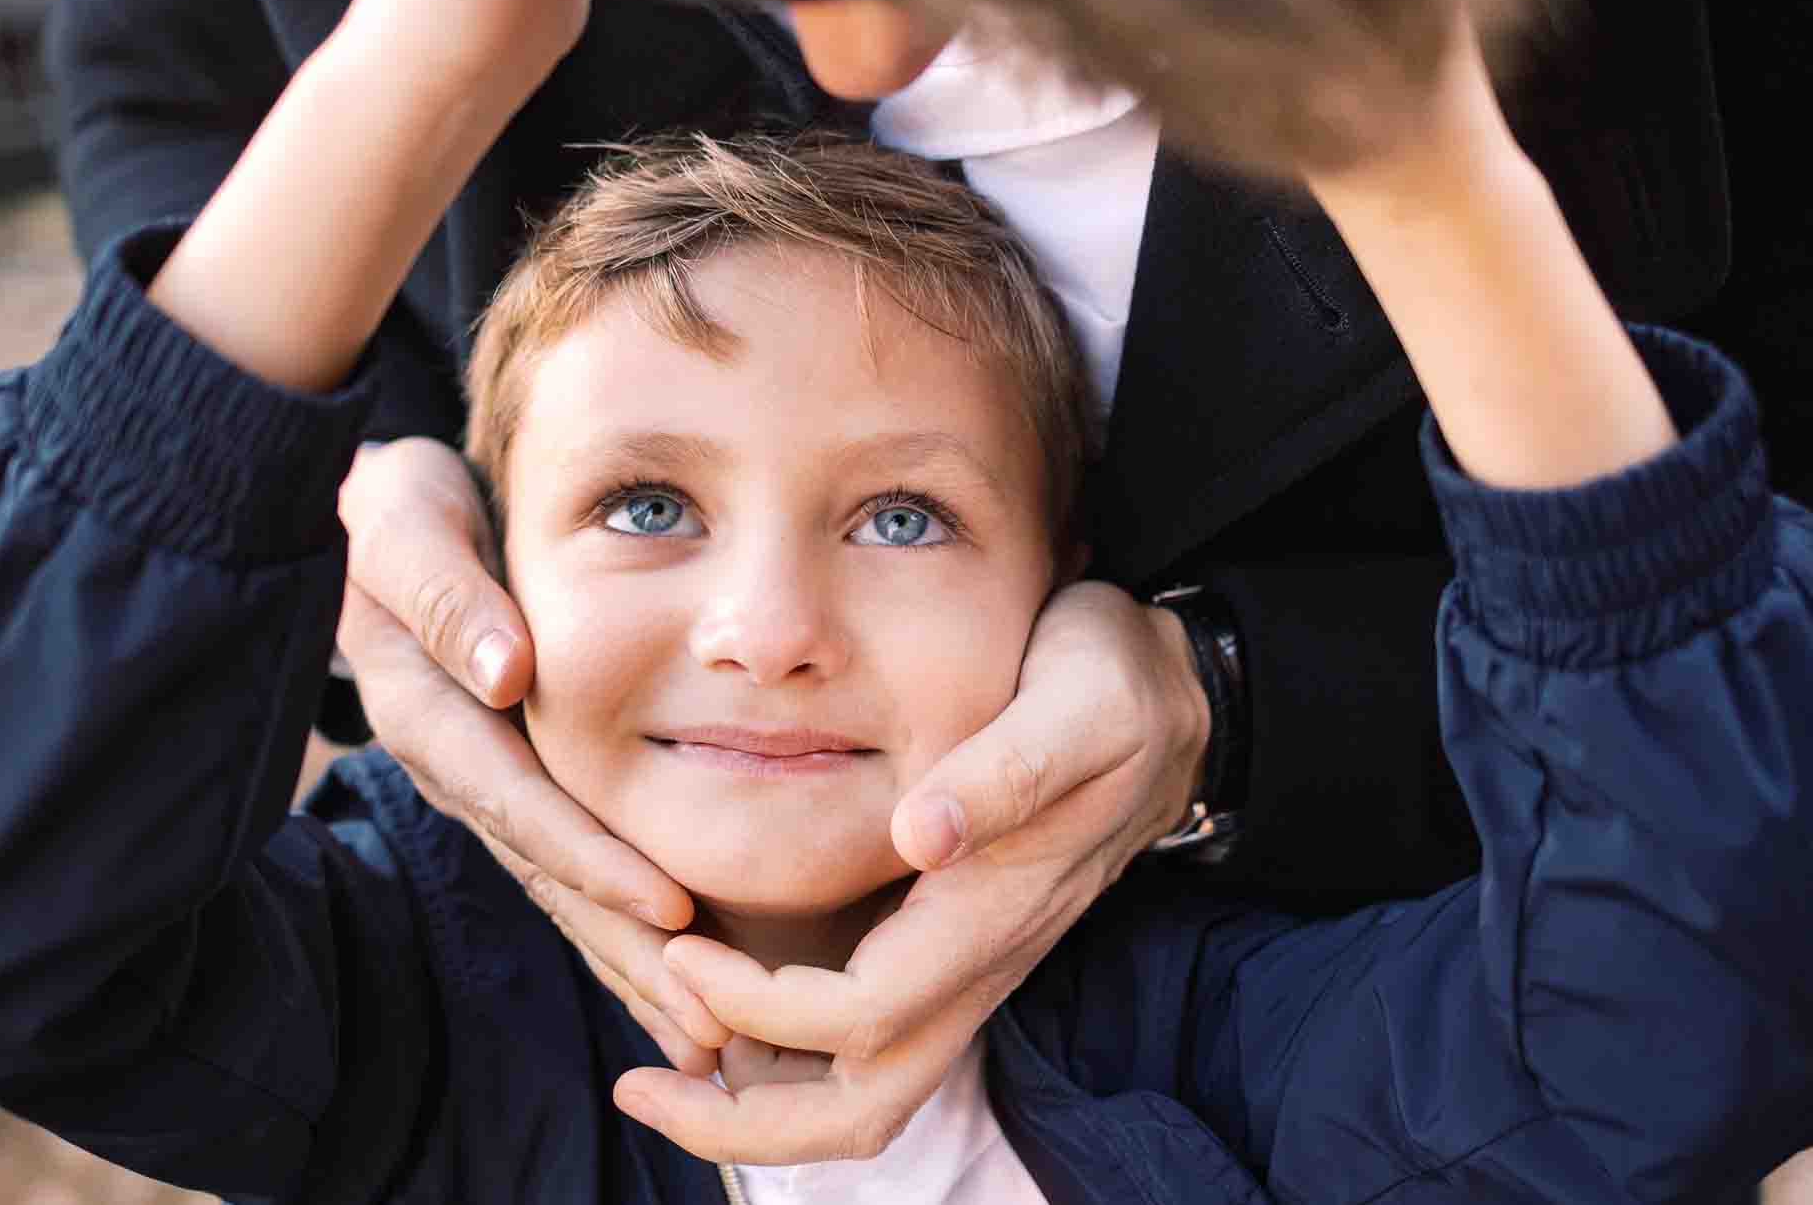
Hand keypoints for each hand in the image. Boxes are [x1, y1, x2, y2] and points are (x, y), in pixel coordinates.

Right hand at [336, 439, 727, 1073]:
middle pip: (548, 872)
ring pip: (561, 891)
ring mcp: (483, 787)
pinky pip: (566, 874)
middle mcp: (457, 766)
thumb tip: (503, 672)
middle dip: (626, 950)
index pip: (516, 798)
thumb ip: (443, 590)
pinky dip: (617, 935)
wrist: (380, 517)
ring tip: (711, 1042)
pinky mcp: (509, 792)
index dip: (591, 856)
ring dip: (631, 966)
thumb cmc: (407, 501)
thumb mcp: (405, 516)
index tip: (670, 908)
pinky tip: (679, 993)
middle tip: (711, 1025)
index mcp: (430, 708)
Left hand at [612, 582, 1209, 1162]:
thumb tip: (919, 833)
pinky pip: (865, 1049)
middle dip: (744, 1122)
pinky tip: (715, 1012)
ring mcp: (967, 972)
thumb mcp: (1075, 705)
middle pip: (864, 1109)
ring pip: (866, 1095)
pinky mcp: (950, 954)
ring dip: (758, 1106)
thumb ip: (1003, 773)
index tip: (683, 951)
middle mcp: (978, 967)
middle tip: (638, 1084)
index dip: (762, 1005)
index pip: (862, 1016)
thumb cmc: (1112, 690)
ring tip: (658, 1070)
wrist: (1174, 703)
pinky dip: (784, 1058)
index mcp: (991, 917)